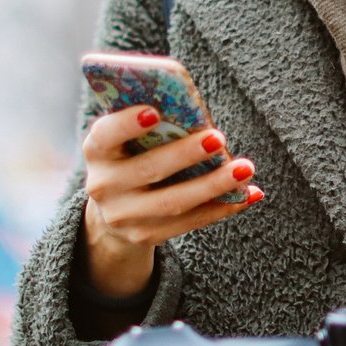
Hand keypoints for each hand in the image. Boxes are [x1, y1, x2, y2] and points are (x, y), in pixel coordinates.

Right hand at [81, 106, 261, 298]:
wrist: (114, 209)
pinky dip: (222, 207)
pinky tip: (248, 194)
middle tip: (218, 138)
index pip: (106, 135)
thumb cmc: (132, 156)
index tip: (154, 111)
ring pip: (174, 202)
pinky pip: (189, 222)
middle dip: (185, 154)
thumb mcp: (128, 138)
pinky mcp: (145, 236)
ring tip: (245, 168)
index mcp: (97, 150)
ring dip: (213, 185)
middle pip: (149, 169)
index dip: (127, 124)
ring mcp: (123, 216)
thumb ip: (150, 121)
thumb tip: (195, 109)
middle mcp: (103, 185)